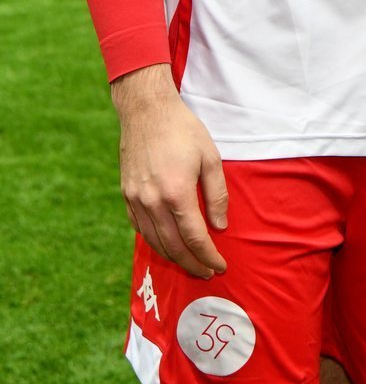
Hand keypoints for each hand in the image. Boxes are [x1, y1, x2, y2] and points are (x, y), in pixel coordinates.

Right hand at [111, 63, 228, 278]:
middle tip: (207, 272)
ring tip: (190, 264)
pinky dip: (154, 241)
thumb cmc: (183, 130)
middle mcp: (153, 202)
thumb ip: (217, 195)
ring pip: (154, 241)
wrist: (146, 110)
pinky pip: (140, 228)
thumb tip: (219, 227)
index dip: (209, 256)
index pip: (195, 238)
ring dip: (173, 257)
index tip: (220, 266)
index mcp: (177, 193)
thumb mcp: (211, 158)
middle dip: (192, 264)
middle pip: (173, 247)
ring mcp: (136, 200)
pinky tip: (167, 243)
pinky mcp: (126, 194)